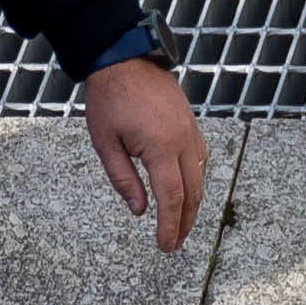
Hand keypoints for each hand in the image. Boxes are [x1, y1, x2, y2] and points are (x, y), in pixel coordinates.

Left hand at [84, 56, 209, 251]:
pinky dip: (195, 180)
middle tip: (174, 243)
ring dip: (192, 204)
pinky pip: (200, 159)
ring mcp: (191, 131)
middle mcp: (182, 141)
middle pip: (192, 194)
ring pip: (199, 178)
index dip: (169, 226)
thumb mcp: (106, 143)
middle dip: (184, 222)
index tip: (165, 246)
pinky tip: (185, 190)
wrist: (123, 58)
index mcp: (160, 147)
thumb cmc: (109, 98)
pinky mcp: (191, 124)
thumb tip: (140, 211)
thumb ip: (123, 179)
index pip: (171, 198)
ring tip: (180, 223)